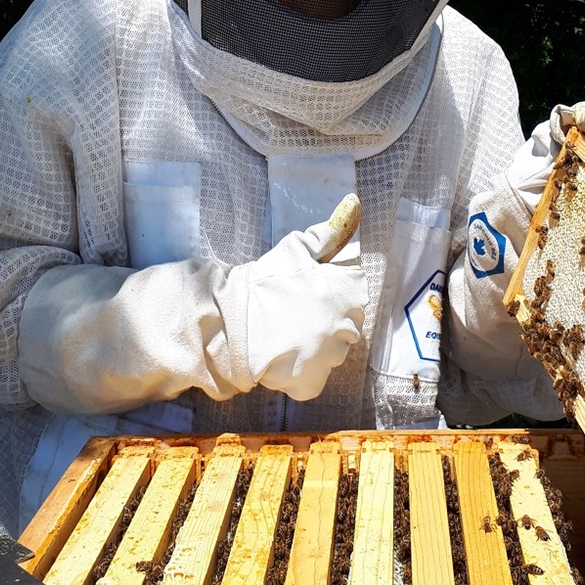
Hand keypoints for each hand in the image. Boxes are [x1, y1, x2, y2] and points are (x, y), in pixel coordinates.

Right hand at [245, 194, 367, 400]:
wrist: (228, 318)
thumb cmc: (263, 282)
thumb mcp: (295, 250)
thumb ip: (329, 232)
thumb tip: (355, 203)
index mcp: (346, 292)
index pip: (356, 292)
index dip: (332, 291)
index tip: (310, 293)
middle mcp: (345, 325)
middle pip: (348, 324)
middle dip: (328, 320)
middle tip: (295, 315)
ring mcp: (329, 357)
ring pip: (333, 353)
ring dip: (316, 347)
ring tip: (286, 335)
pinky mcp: (311, 382)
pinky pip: (315, 378)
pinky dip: (301, 373)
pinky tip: (283, 357)